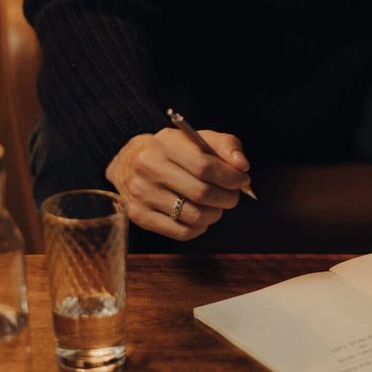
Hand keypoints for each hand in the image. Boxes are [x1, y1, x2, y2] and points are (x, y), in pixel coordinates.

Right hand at [105, 128, 250, 240]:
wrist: (129, 162)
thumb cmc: (173, 152)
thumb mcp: (197, 139)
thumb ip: (225, 146)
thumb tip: (242, 166)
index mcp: (165, 143)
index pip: (205, 166)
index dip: (230, 177)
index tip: (242, 180)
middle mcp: (148, 167)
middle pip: (202, 192)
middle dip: (227, 197)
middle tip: (232, 196)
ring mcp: (141, 193)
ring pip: (194, 215)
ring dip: (215, 214)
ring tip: (216, 206)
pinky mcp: (140, 215)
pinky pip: (181, 232)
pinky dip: (199, 227)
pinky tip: (200, 217)